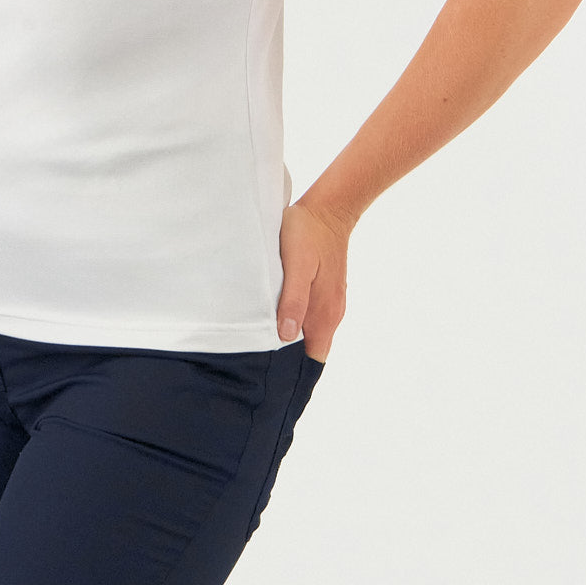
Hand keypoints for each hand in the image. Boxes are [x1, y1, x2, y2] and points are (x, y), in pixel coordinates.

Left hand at [275, 198, 350, 361]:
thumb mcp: (298, 266)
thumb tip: (287, 336)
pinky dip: (294, 323)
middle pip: (310, 350)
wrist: (328, 209)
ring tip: (259, 342)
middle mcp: (330, 314)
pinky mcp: (324, 291)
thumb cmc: (308, 234)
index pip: (313, 360)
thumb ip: (294, 301)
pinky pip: (309, 317)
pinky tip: (275, 316)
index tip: (270, 375)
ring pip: (309, 334)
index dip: (294, 371)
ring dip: (289, 340)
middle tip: (255, 360)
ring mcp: (329, 303)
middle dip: (288, 360)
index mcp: (325, 314)